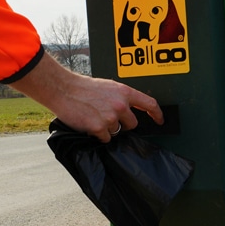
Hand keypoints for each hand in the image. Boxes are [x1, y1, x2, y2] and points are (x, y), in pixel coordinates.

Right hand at [8, 52, 162, 141]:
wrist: (64, 89)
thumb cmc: (83, 87)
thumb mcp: (108, 87)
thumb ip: (121, 97)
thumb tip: (129, 110)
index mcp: (124, 92)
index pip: (149, 103)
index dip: (157, 114)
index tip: (160, 120)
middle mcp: (120, 104)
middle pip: (133, 124)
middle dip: (123, 124)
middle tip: (108, 117)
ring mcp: (110, 117)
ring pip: (117, 132)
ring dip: (108, 129)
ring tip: (95, 117)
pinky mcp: (99, 128)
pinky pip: (105, 138)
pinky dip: (99, 135)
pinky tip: (90, 123)